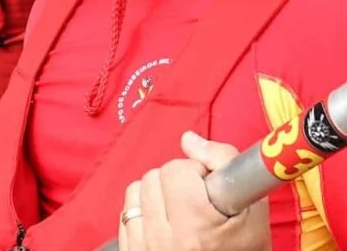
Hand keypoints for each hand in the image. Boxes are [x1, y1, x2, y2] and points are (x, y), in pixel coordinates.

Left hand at [117, 132, 270, 250]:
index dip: (197, 173)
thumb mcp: (252, 209)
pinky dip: (143, 210)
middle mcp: (164, 240)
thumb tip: (188, 139)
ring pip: (136, 190)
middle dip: (176, 181)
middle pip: (154, 176)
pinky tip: (164, 222)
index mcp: (196, 227)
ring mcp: (144, 248)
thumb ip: (223, 161)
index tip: (208, 188)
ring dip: (157, 193)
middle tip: (197, 201)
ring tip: (180, 211)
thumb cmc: (245, 249)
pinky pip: (126, 211)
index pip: (176, 170)